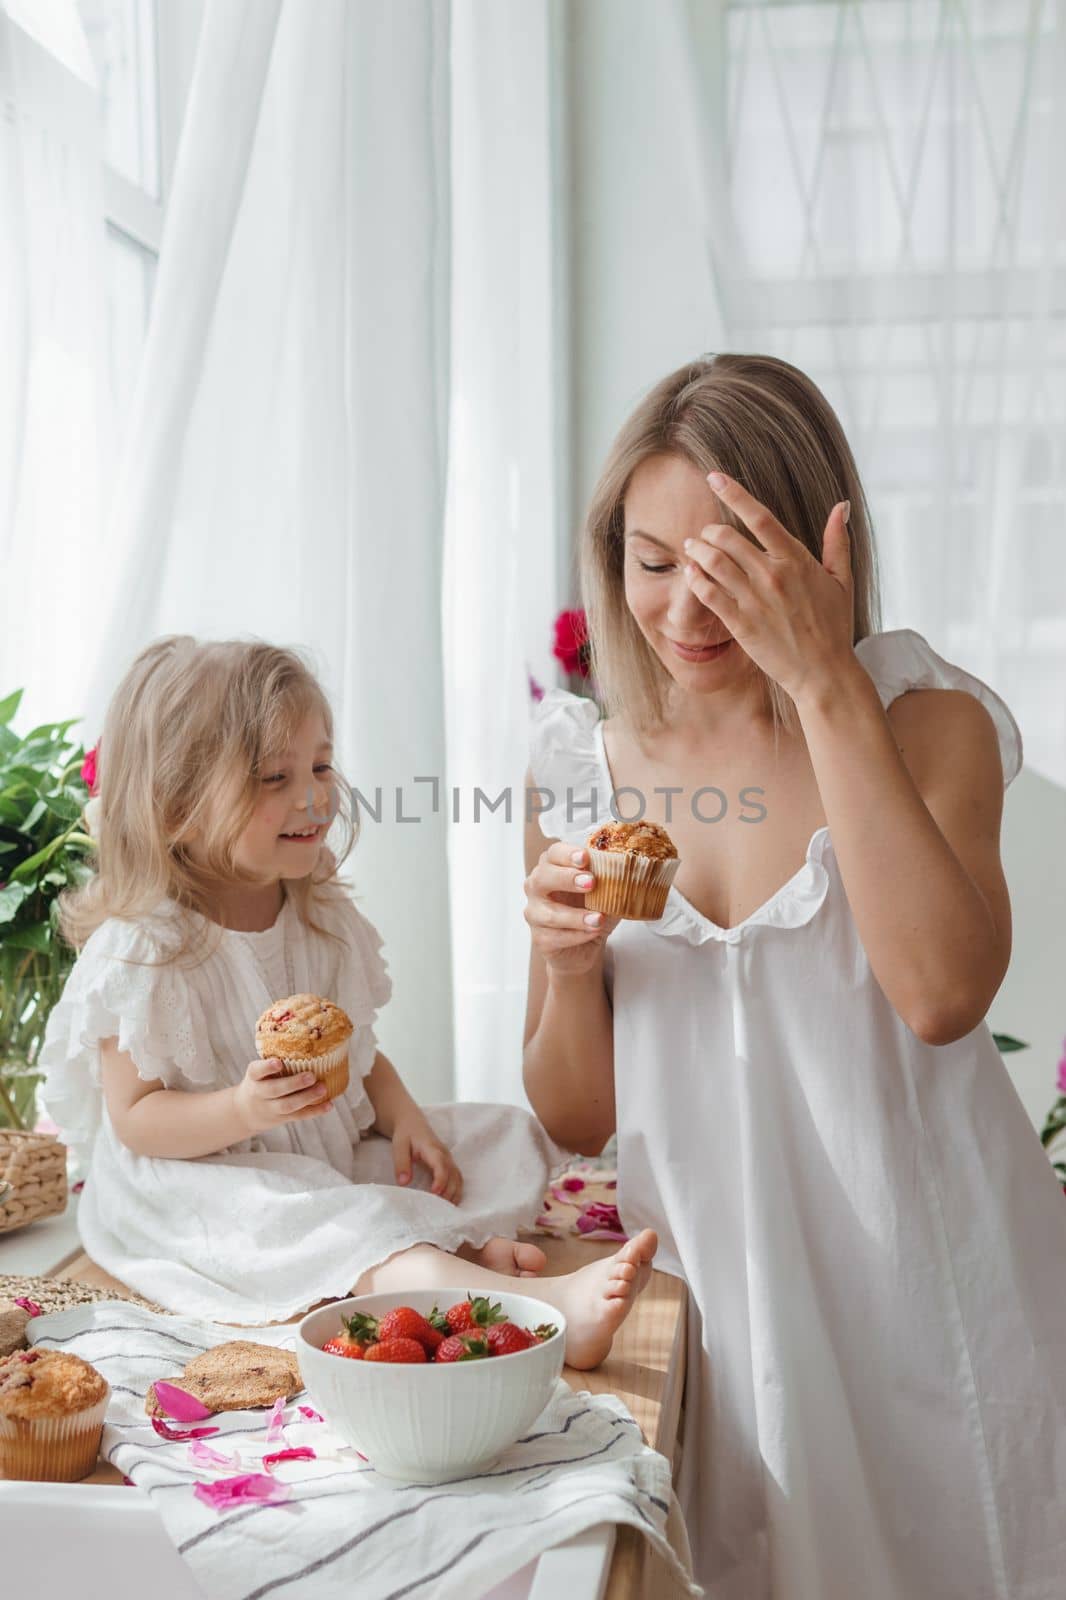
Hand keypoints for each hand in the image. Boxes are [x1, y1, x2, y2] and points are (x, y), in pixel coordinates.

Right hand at [233, 1057, 331, 1136]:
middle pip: (274, 1090)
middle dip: (293, 1084)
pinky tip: (329, 1104)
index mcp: (254, 1077)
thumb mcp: (258, 1071)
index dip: (266, 1067)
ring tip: (323, 1088)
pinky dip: (315, 1111)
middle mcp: (260, 1093)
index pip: (256, 1071)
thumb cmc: (260, 1081)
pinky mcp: (282, 1118)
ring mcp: (270, 1108)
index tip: (278, 1062)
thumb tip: (305, 1034)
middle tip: (311, 1076)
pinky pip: (299, 1115)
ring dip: (307, 1097)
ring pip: (287, 1106)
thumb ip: (275, 1058)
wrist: (246, 1112)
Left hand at [392, 1111, 462, 1203]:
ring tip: (445, 1209)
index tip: (435, 1193)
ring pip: (457, 1178)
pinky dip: (456, 1191)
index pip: (441, 1164)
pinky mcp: (448, 1164)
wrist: (412, 1122)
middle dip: (448, 1192)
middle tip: (438, 1208)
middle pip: (453, 1174)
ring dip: (454, 1193)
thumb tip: (404, 1183)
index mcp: (432, 1148)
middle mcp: (445, 1154)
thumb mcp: (398, 1146)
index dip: (440, 1179)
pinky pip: (457, 1178)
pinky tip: (450, 1203)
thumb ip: (401, 1163)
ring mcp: (449, 1159)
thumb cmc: (405, 1134)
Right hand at [524, 842, 620, 977]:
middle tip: (591, 882)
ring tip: (598, 919)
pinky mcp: (540, 939)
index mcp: (553, 868)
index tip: (585, 857)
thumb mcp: (607, 891)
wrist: (586, 946)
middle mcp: (537, 888)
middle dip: (566, 878)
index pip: (553, 854)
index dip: (567, 854)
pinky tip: (592, 933)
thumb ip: (613, 878)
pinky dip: (576, 935)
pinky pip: (554, 937)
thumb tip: (630, 867)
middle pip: (541, 878)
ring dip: (576, 916)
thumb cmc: (593, 910)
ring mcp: (535, 914)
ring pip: (548, 914)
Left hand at [682, 471, 854, 703]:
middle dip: (708, 531)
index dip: (733, 493)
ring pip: (713, 563)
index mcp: (796, 559)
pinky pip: (708, 594)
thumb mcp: (842, 580)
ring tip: (691, 548)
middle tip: (702, 534)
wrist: (824, 672)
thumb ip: (837, 541)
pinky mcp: (741, 624)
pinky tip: (690, 573)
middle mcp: (773, 575)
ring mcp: (755, 600)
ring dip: (697, 551)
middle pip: (727, 538)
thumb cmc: (834, 626)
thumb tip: (841, 506)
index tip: (714, 477)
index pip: (759, 517)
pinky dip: (695, 579)